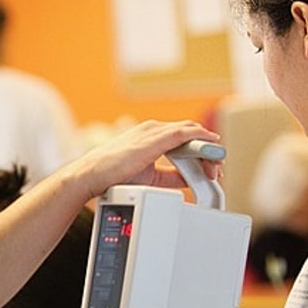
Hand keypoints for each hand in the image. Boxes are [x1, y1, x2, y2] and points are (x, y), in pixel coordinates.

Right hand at [63, 120, 220, 200]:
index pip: (184, 137)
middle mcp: (153, 129)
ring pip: (191, 132)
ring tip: (216, 163)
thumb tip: (190, 178)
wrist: (91, 175)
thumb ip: (171, 175)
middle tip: (216, 169)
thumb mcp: (150, 176)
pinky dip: (201, 139)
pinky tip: (211, 146)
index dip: (202, 151)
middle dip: (208, 151)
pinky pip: (185, 134)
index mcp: (151, 135)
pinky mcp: (154, 138)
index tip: (210, 167)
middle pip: (191, 134)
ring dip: (207, 148)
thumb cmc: (112, 175)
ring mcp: (153, 131)